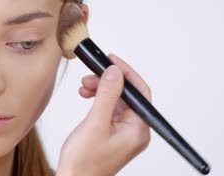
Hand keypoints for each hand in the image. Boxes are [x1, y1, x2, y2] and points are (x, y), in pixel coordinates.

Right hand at [56, 54, 151, 175]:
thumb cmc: (84, 162)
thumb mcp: (95, 124)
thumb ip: (106, 95)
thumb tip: (114, 72)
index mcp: (138, 130)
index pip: (140, 92)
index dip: (126, 73)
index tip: (111, 60)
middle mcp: (135, 131)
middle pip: (128, 95)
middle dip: (108, 82)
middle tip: (91, 76)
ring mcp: (124, 133)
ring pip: (117, 100)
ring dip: (101, 90)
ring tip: (84, 88)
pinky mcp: (113, 133)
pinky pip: (110, 109)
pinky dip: (99, 100)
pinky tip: (87, 97)